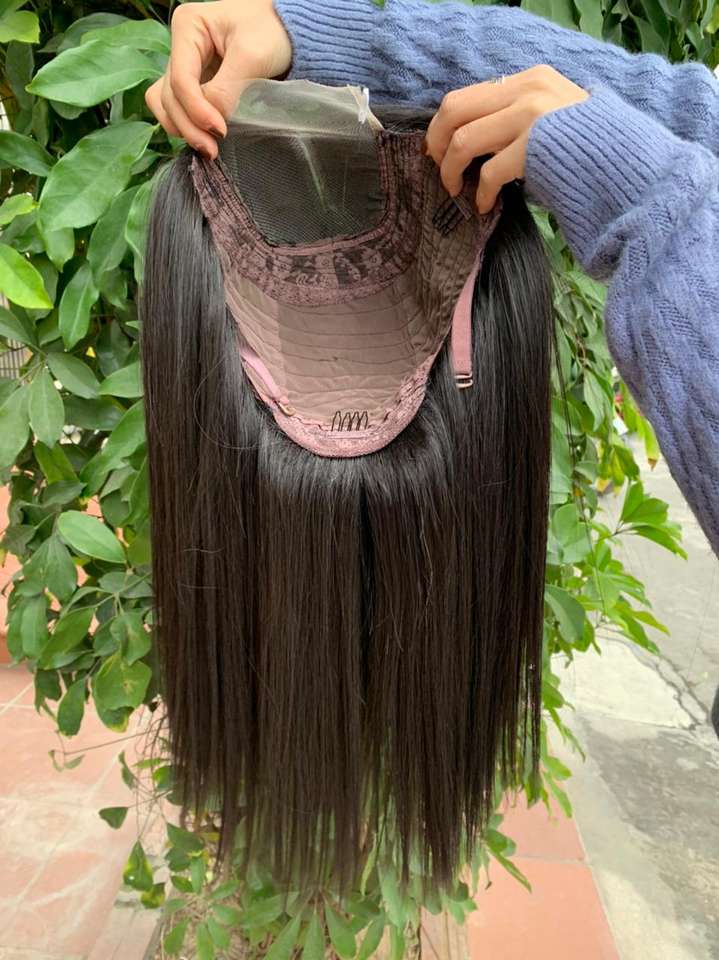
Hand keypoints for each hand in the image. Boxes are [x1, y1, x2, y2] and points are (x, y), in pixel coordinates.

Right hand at [145, 0, 291, 158]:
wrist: (287, 32)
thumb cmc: (272, 32)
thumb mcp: (252, 55)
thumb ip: (227, 89)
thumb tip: (212, 124)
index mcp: (188, 27)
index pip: (180, 79)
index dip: (196, 111)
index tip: (221, 132)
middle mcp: (179, 46)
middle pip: (169, 96)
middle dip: (189, 126)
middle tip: (212, 151)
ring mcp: (183, 66)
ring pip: (166, 105)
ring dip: (183, 129)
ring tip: (208, 147)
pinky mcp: (193, 84)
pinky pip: (176, 109)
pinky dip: (186, 125)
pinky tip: (204, 136)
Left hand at [424, 65, 588, 213]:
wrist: (628, 166)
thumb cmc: (590, 152)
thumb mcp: (553, 119)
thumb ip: (516, 119)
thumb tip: (471, 142)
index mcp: (530, 79)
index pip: (467, 94)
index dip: (443, 125)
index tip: (438, 150)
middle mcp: (528, 89)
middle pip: (454, 110)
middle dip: (436, 143)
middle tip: (438, 170)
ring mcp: (531, 116)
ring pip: (463, 140)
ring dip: (451, 171)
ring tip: (456, 191)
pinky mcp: (534, 148)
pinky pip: (488, 173)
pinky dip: (480, 194)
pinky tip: (485, 206)